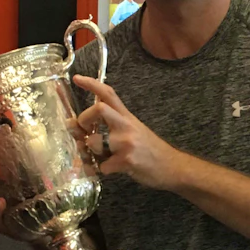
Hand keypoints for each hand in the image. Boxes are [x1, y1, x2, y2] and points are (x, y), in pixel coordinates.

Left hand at [73, 75, 183, 190]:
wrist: (173, 167)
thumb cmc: (151, 150)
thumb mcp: (135, 129)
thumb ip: (113, 124)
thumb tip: (84, 125)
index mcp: (127, 117)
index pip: (108, 94)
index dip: (91, 84)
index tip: (77, 78)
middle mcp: (126, 126)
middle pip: (98, 109)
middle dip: (83, 119)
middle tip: (83, 130)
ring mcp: (126, 143)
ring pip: (94, 142)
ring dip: (91, 152)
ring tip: (102, 157)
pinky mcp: (126, 161)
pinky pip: (102, 166)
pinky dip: (103, 170)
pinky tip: (114, 169)